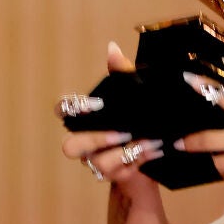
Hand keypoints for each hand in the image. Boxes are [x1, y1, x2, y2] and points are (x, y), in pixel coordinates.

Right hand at [58, 42, 163, 185]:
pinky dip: (140, 161)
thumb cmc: (141, 119)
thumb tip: (112, 48)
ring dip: (125, 153)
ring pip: (98, 164)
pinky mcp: (117, 176)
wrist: (159, 152)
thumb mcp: (135, 96)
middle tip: (122, 132)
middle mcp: (87, 142)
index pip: (64, 110)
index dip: (72, 108)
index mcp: (87, 119)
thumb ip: (123, 75)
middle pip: (70, 146)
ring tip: (149, 142)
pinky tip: (156, 150)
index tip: (96, 104)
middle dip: (95, 140)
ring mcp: (99, 161)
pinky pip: (121, 173)